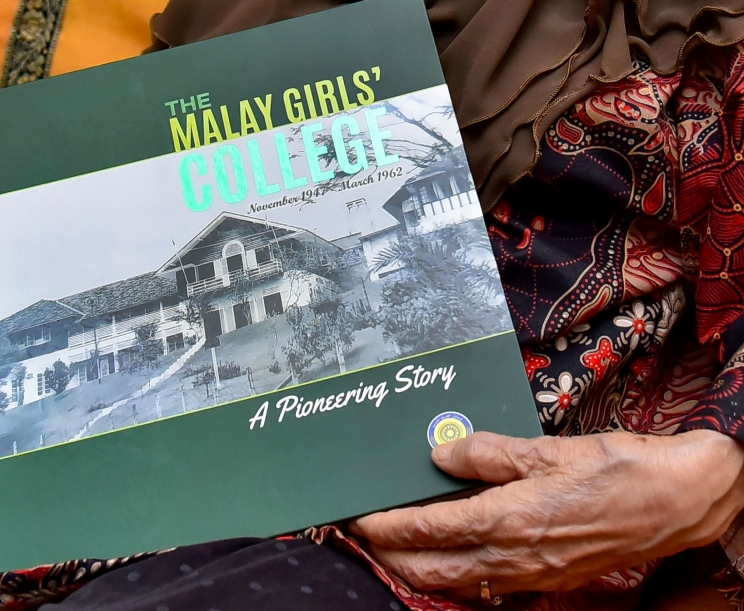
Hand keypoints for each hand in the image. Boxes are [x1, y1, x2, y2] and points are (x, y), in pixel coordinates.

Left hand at [351, 430, 743, 598]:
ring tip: (393, 548)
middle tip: (364, 535)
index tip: (359, 517)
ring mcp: (531, 574)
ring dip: (417, 570)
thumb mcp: (546, 449)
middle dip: (389, 556)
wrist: (676, 502)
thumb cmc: (615, 470)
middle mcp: (514, 554)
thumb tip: (440, 454)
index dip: (387, 526)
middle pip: (430, 569)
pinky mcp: (546, 580)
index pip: (427, 530)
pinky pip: (486, 588)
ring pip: (455, 584)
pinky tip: (447, 560)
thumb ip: (487, 452)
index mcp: (509, 517)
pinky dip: (454, 578)